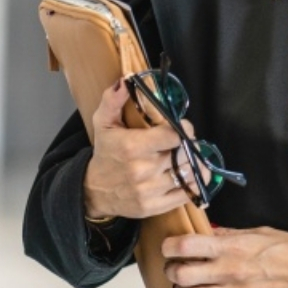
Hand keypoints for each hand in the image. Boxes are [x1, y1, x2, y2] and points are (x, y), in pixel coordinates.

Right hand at [83, 79, 192, 219]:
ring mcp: (150, 191)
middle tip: (186, 142)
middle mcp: (143, 170)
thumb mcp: (104, 123)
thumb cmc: (106, 153)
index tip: (183, 127)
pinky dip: (195, 183)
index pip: (174, 135)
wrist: (92, 191)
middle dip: (190, 145)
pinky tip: (190, 174)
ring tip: (190, 157)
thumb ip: (113, 100)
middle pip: (184, 154)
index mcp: (133, 147)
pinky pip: (187, 194)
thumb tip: (125, 80)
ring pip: (189, 173)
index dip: (184, 129)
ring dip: (195, 164)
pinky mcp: (155, 207)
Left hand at [162, 227, 287, 287]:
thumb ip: (233, 234)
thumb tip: (210, 232)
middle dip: (172, 272)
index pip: (186, 246)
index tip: (170, 247)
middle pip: (181, 275)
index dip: (170, 247)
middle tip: (175, 269)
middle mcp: (232, 270)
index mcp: (235, 246)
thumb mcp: (264, 232)